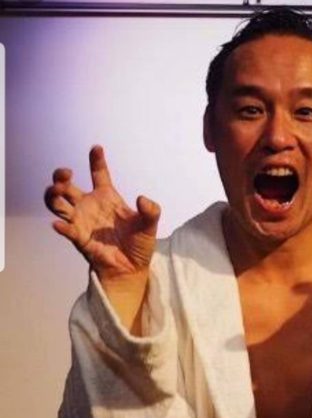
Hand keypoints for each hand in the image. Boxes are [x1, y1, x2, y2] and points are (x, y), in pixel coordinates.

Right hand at [44, 145, 160, 281]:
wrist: (133, 269)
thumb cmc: (139, 245)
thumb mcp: (150, 224)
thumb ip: (151, 210)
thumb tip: (142, 199)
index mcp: (108, 198)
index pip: (99, 174)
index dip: (96, 160)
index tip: (96, 148)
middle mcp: (90, 206)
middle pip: (67, 186)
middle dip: (60, 176)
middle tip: (66, 174)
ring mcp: (82, 221)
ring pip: (57, 203)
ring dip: (53, 195)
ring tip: (57, 191)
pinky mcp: (80, 239)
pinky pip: (66, 230)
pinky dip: (61, 226)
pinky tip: (59, 224)